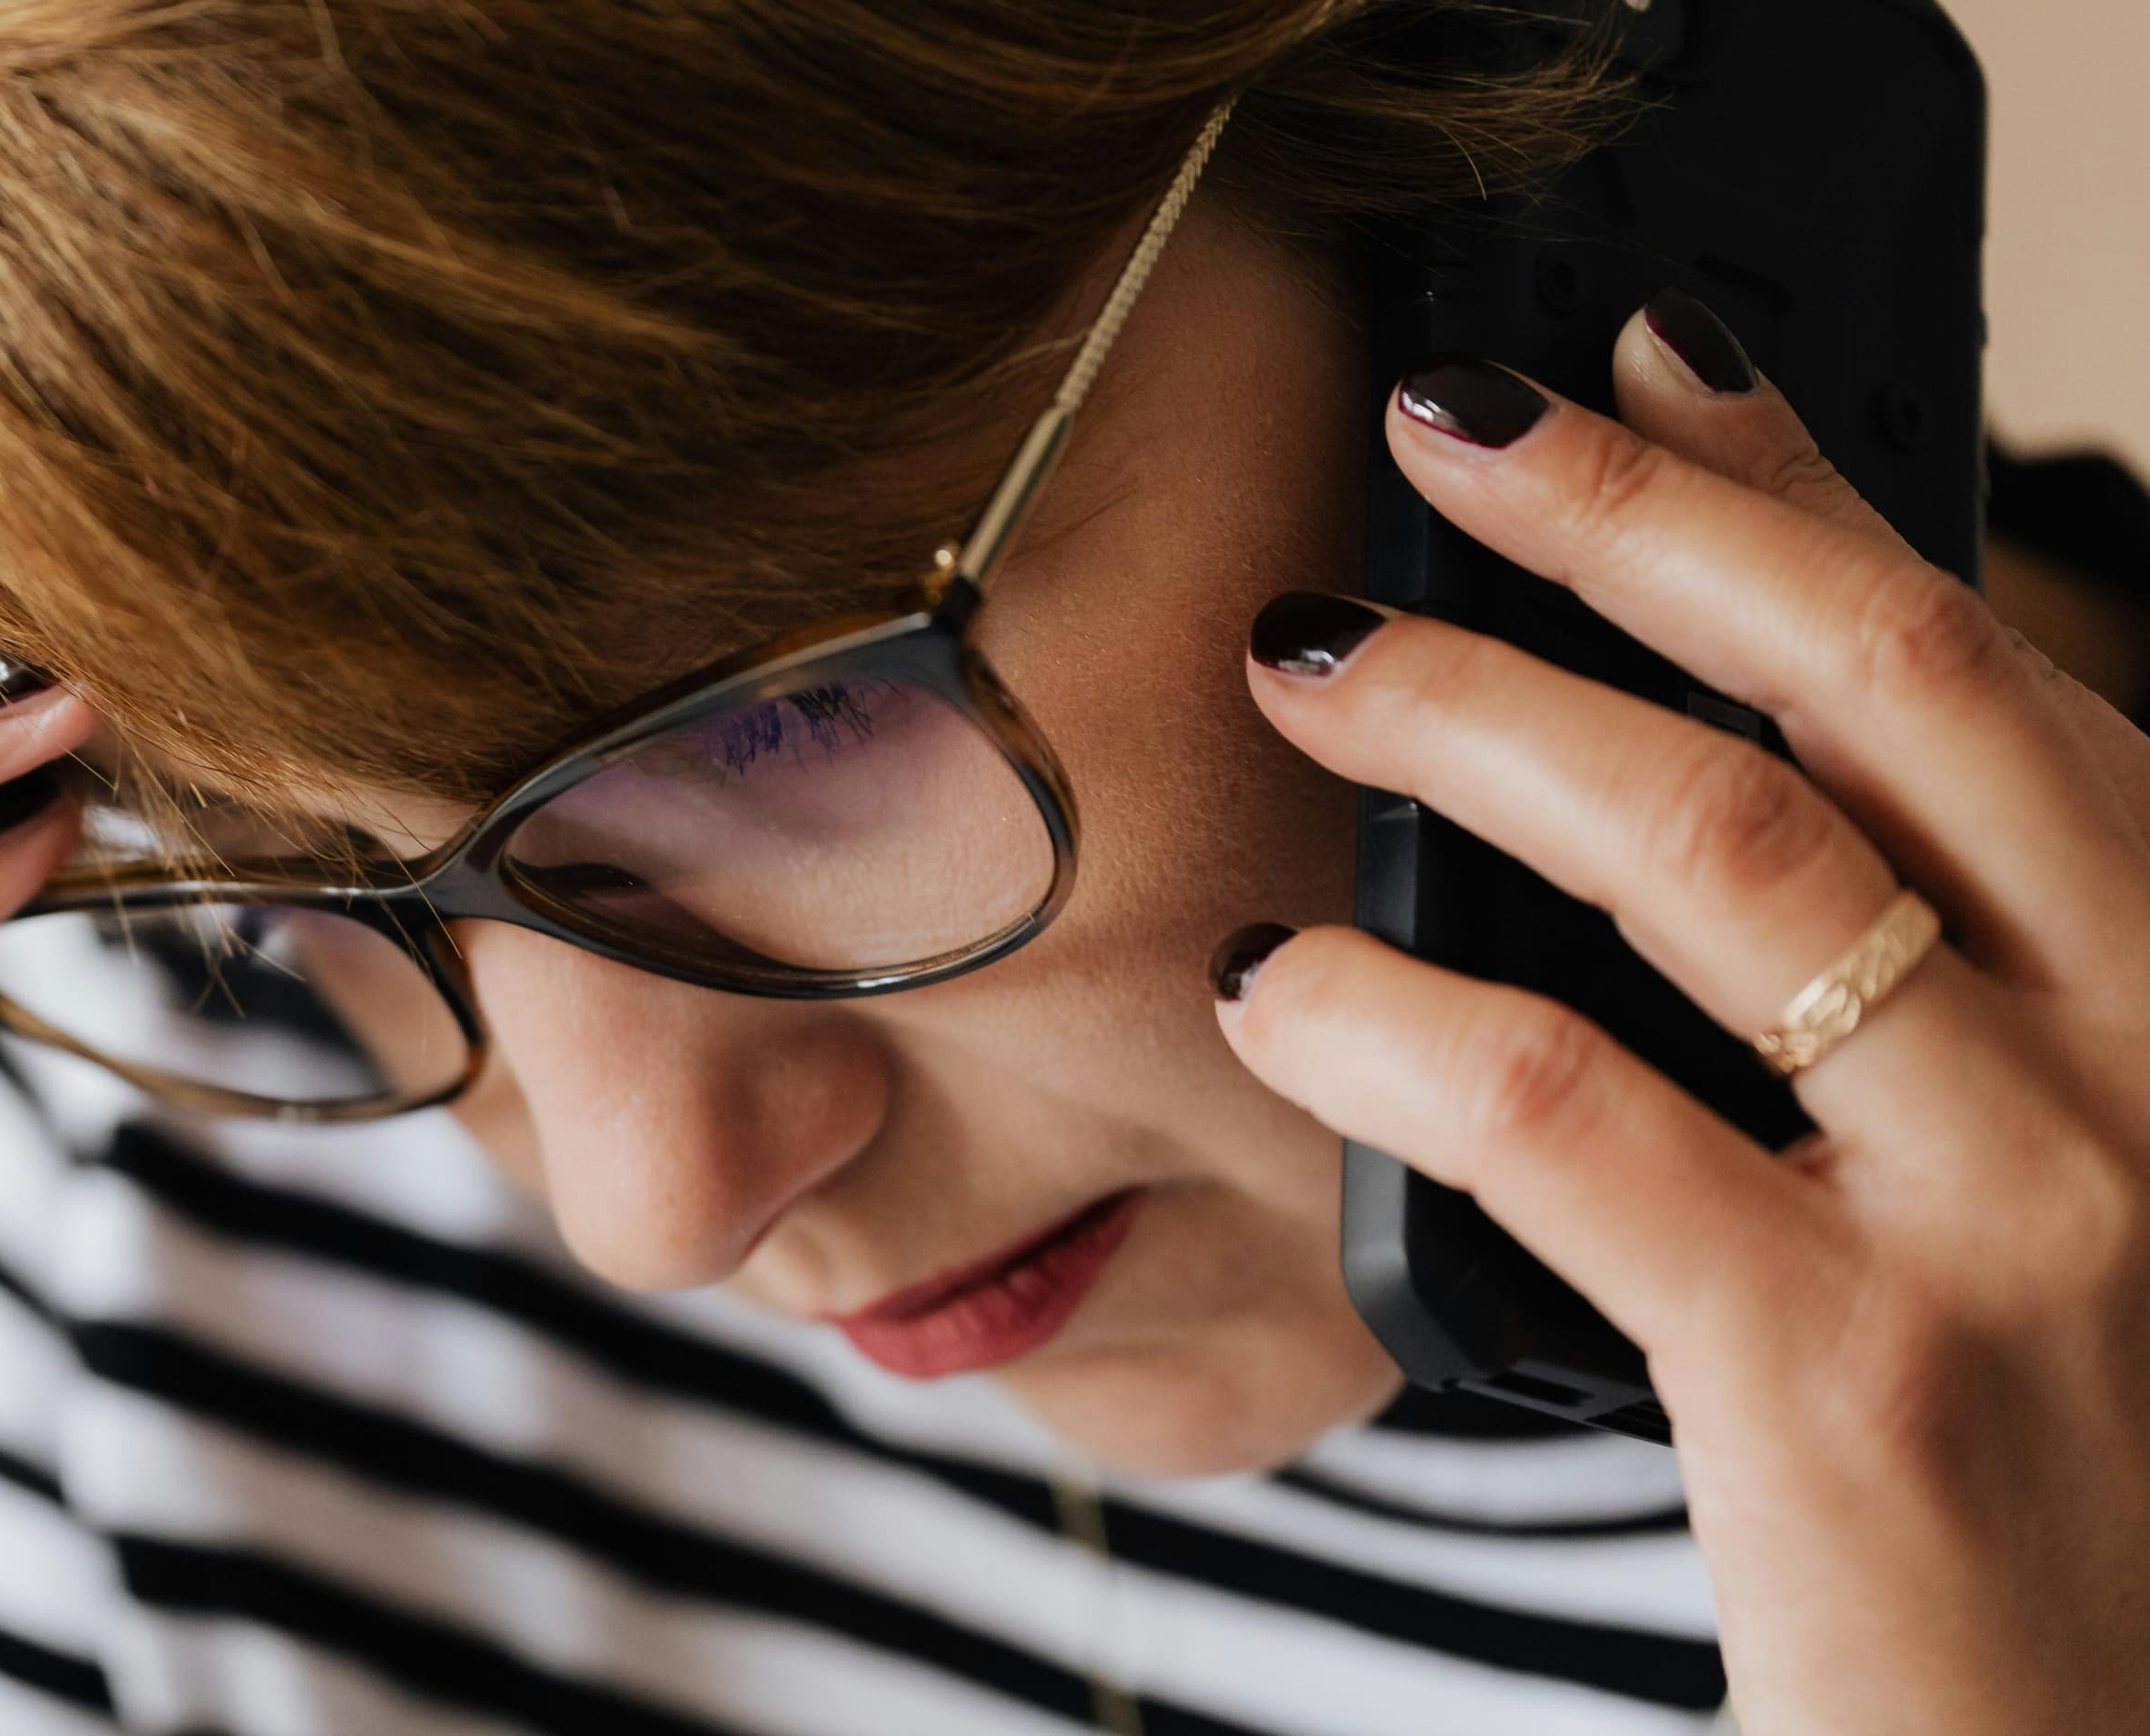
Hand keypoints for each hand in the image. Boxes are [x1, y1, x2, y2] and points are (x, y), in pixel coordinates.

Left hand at [1215, 302, 2149, 1732]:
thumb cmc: (2048, 1485)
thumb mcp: (2034, 1180)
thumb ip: (1914, 975)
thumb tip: (1684, 761)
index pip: (1984, 660)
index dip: (1798, 482)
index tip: (1635, 365)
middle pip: (1885, 682)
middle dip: (1639, 521)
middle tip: (1437, 434)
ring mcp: (2035, 1216)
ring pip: (1723, 854)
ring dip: (1484, 721)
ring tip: (1312, 663)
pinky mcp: (1862, 1381)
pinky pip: (1572, 1111)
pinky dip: (1389, 1013)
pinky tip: (1280, 987)